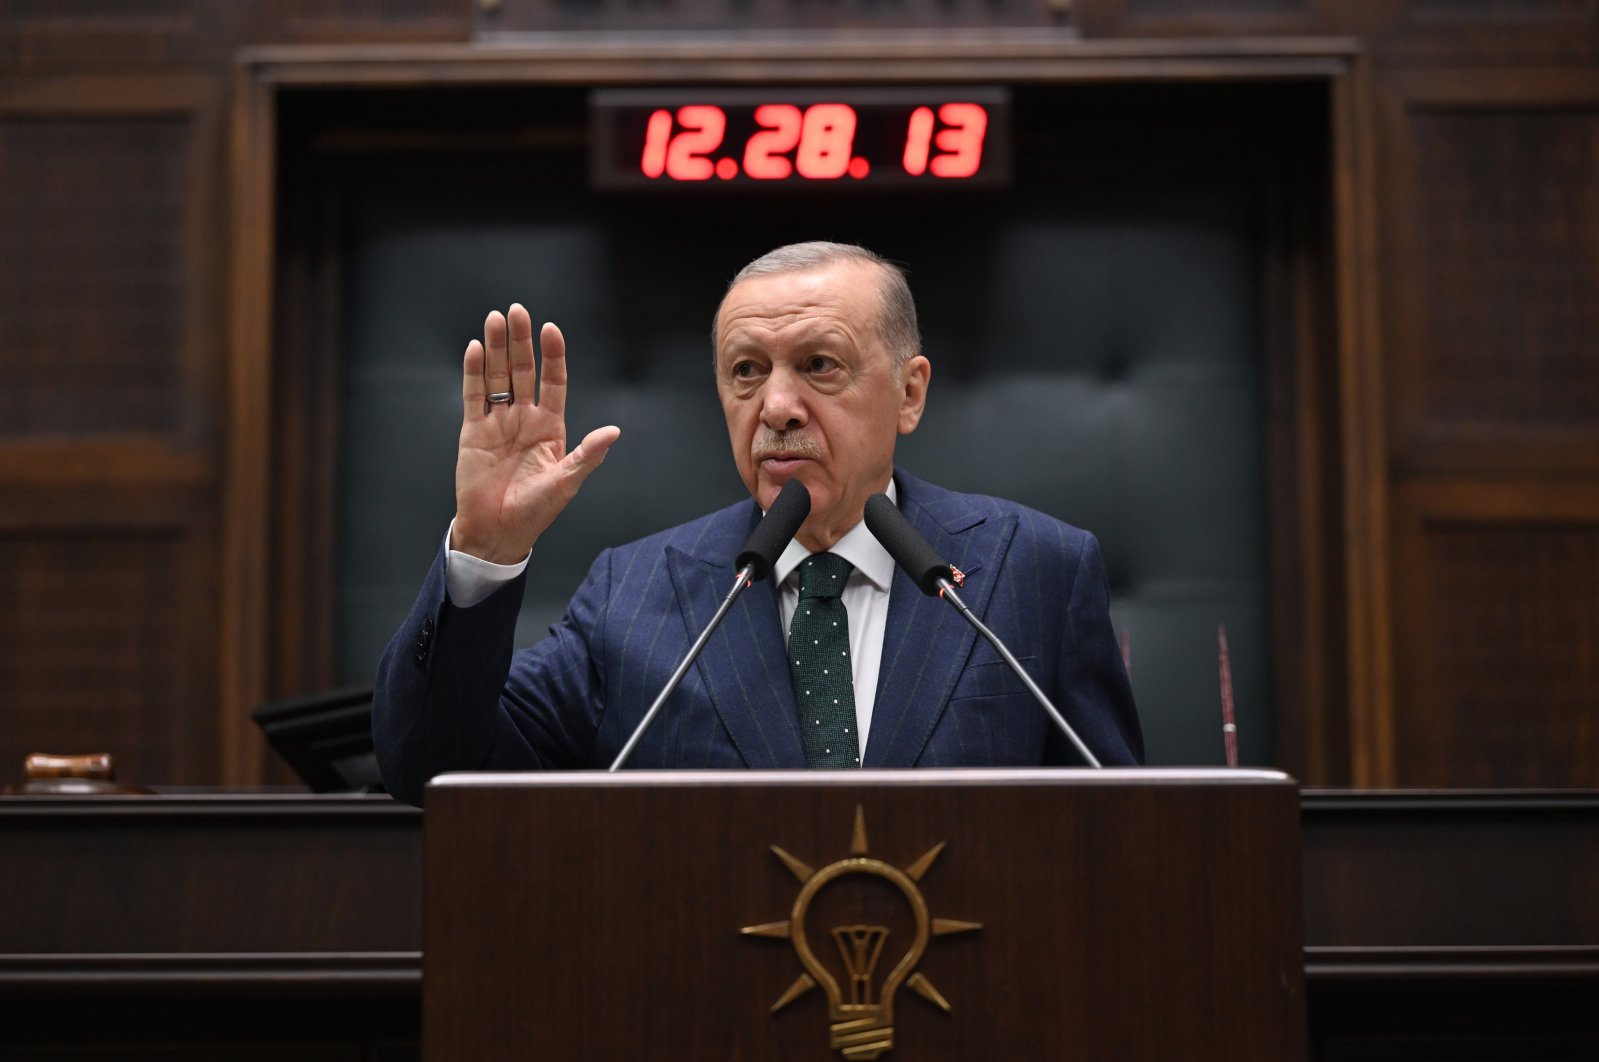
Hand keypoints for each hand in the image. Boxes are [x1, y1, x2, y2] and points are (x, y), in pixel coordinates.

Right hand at [450, 305, 620, 563]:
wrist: (497, 532)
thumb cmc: (535, 512)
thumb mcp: (566, 483)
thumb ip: (587, 455)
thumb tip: (613, 431)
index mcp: (550, 427)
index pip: (553, 382)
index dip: (552, 356)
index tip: (550, 330)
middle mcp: (524, 418)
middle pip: (522, 371)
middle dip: (519, 341)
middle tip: (517, 311)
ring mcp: (498, 422)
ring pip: (496, 377)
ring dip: (495, 348)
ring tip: (494, 319)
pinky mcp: (473, 431)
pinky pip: (473, 396)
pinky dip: (473, 372)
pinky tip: (474, 349)